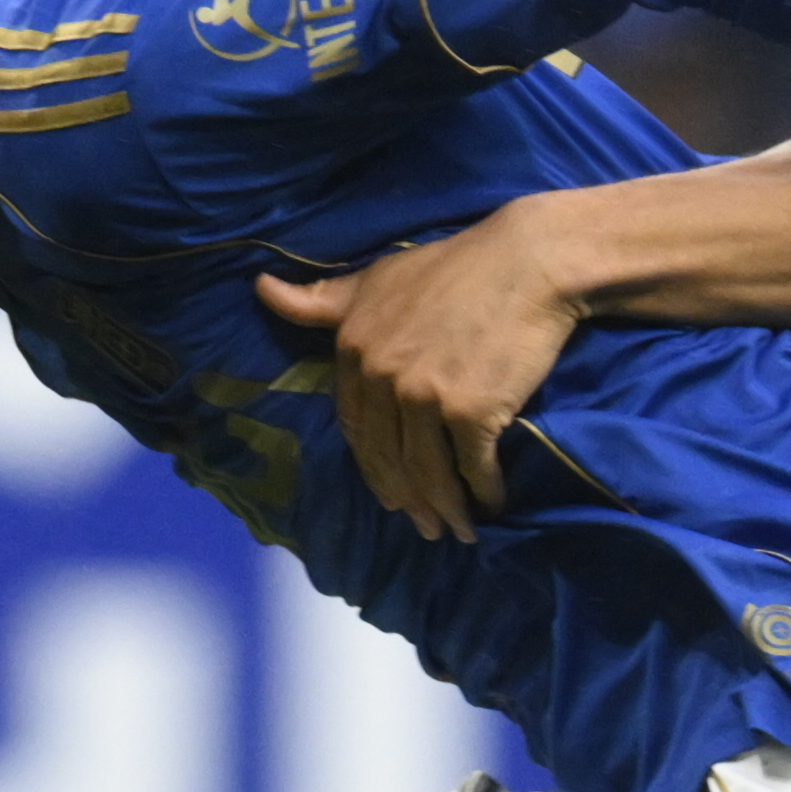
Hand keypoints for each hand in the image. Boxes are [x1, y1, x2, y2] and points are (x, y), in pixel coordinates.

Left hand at [257, 203, 592, 543]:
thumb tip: (261, 288)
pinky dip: (483, 493)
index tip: (390, 490)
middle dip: (406, 499)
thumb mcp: (378, 277)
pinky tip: (491, 503)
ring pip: (427, 472)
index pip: (356, 427)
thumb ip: (322, 299)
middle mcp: (382, 376)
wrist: (528, 261)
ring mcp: (424, 396)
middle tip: (425, 525)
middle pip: (388, 458)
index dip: (373, 466)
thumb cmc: (457, 266)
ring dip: (444, 509)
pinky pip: (471, 468)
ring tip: (457, 530)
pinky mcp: (470, 411)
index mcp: (355, 348)